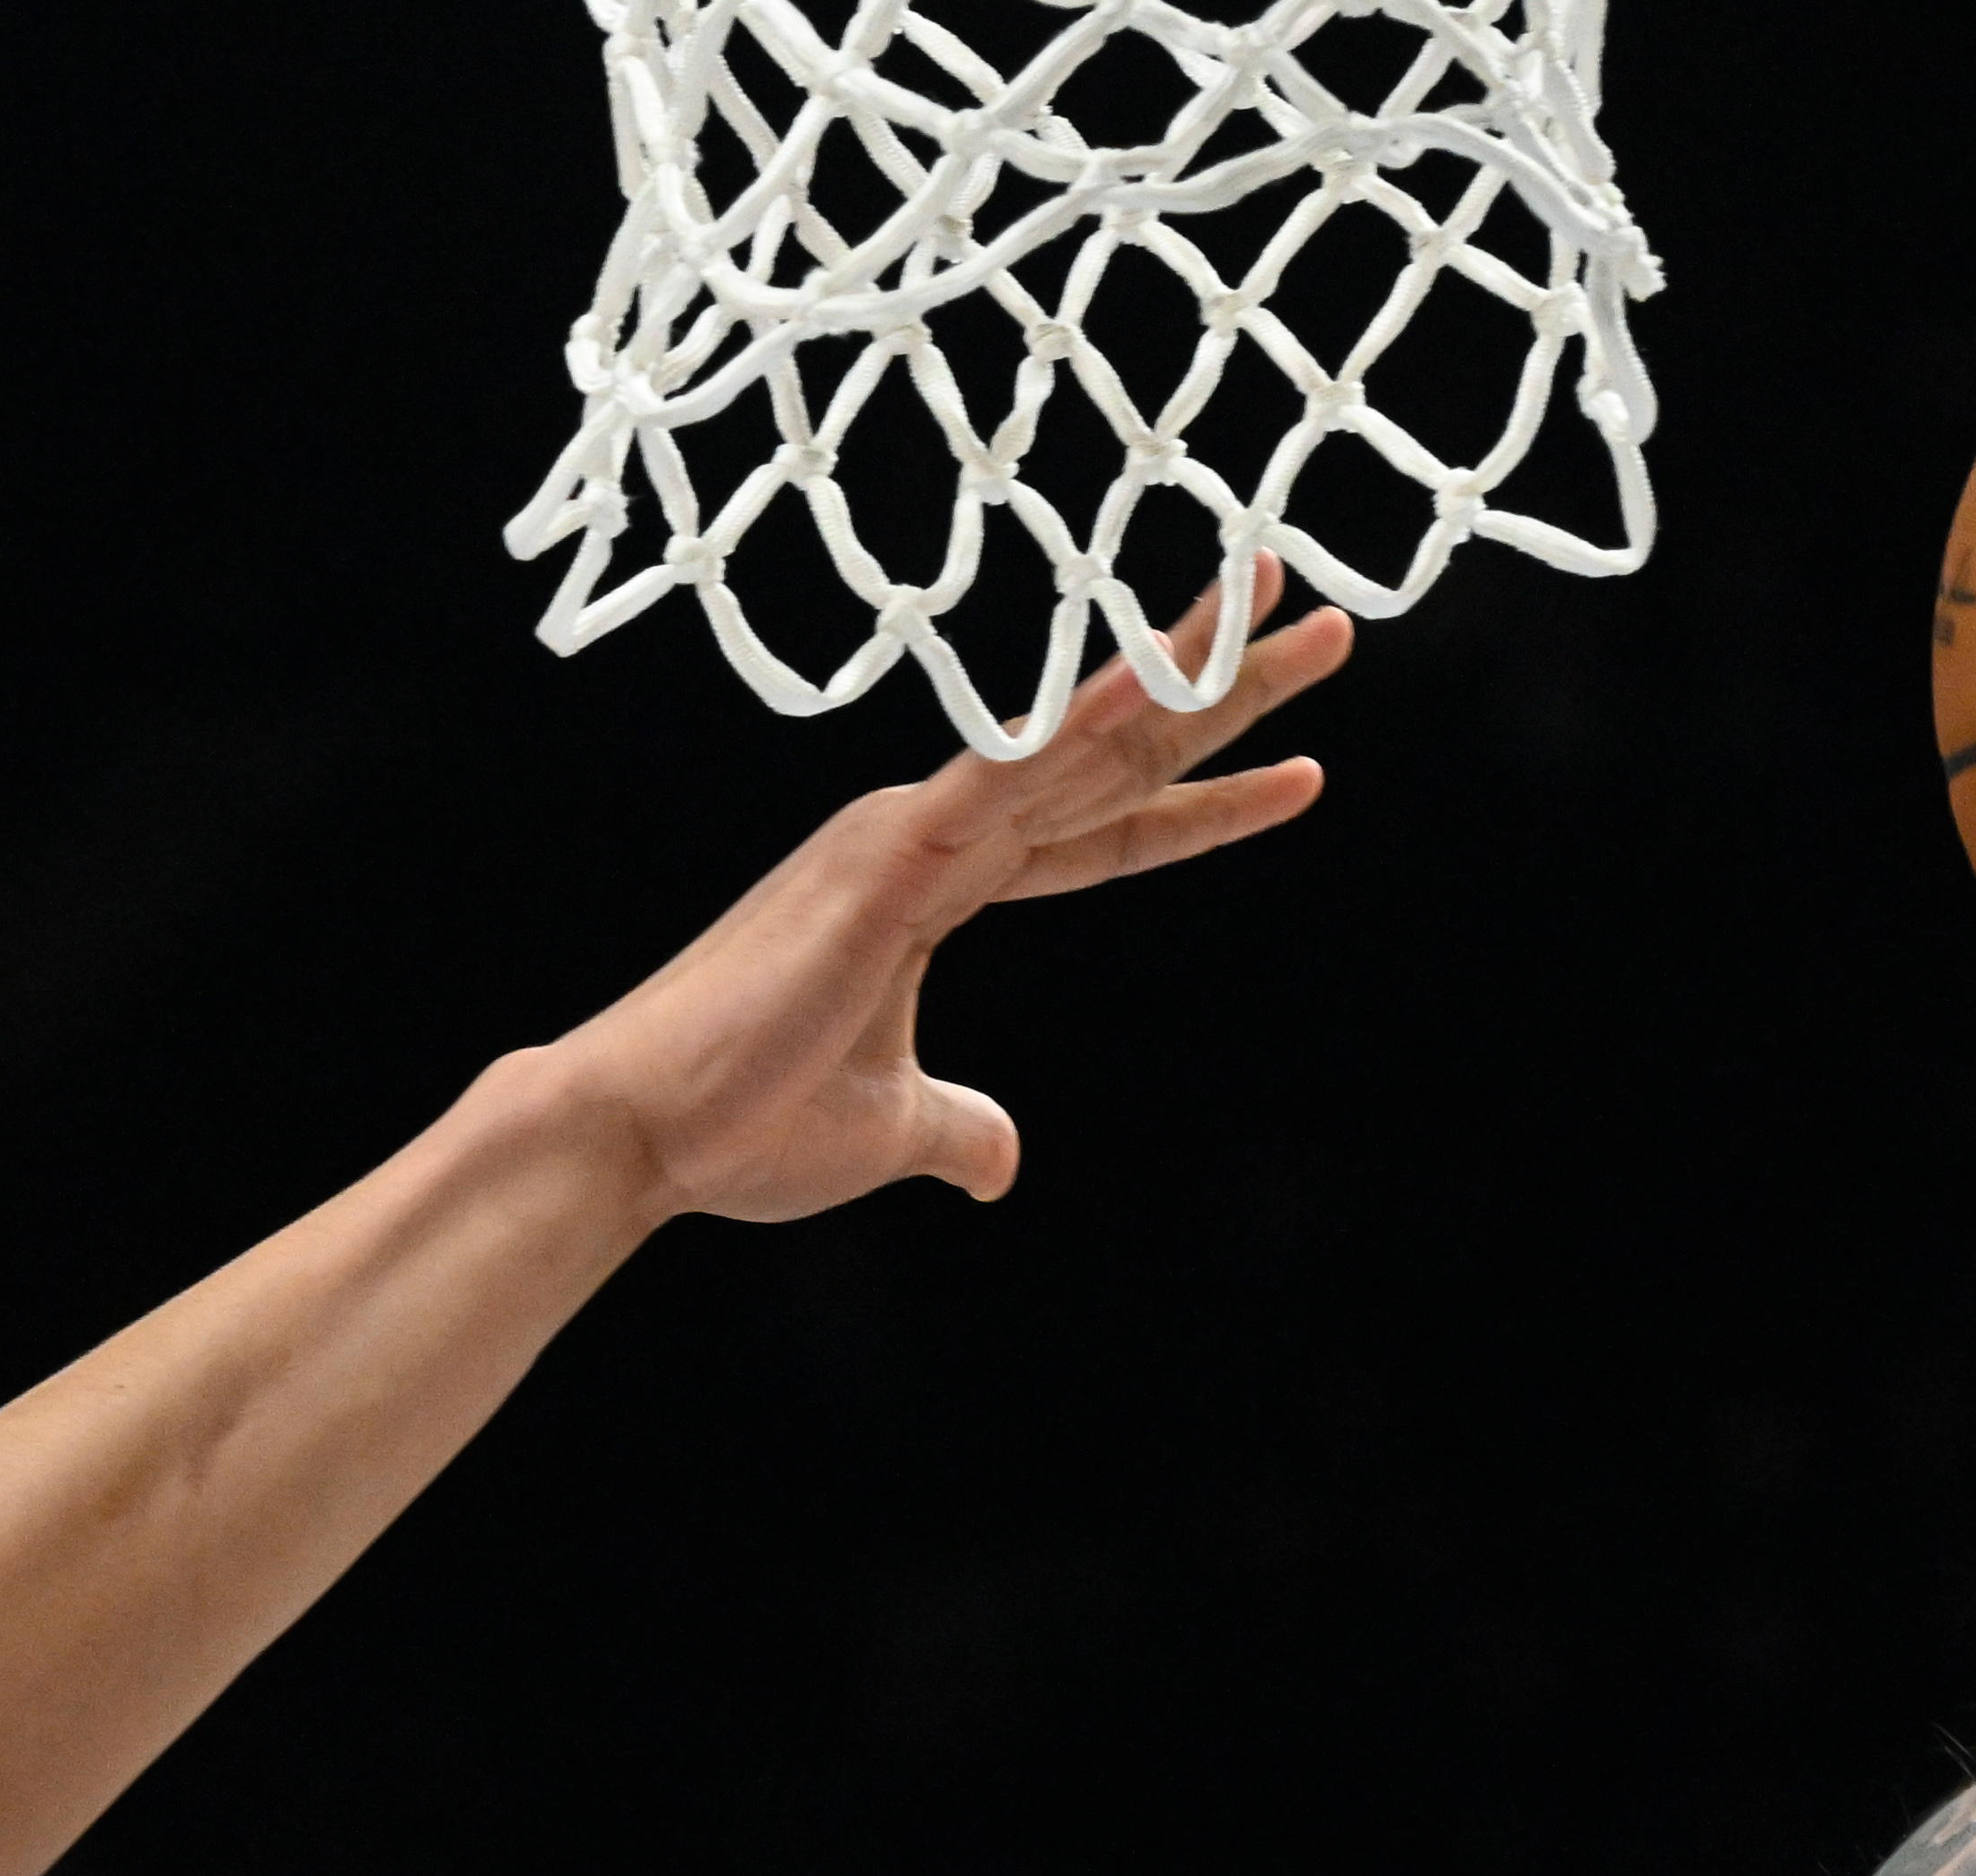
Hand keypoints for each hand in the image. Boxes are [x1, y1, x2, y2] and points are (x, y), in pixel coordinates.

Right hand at [542, 571, 1357, 1228]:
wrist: (643, 1132)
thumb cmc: (742, 1125)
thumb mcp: (890, 1128)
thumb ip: (958, 1130)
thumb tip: (1002, 1165)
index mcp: (932, 885)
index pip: (1099, 833)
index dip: (1202, 808)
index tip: (1302, 777)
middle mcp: (928, 835)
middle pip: (1111, 756)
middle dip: (1225, 693)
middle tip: (1332, 628)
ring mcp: (910, 834)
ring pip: (1080, 737)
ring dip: (1193, 673)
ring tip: (1296, 610)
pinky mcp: (890, 856)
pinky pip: (1014, 774)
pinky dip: (1094, 720)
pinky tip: (1170, 678)